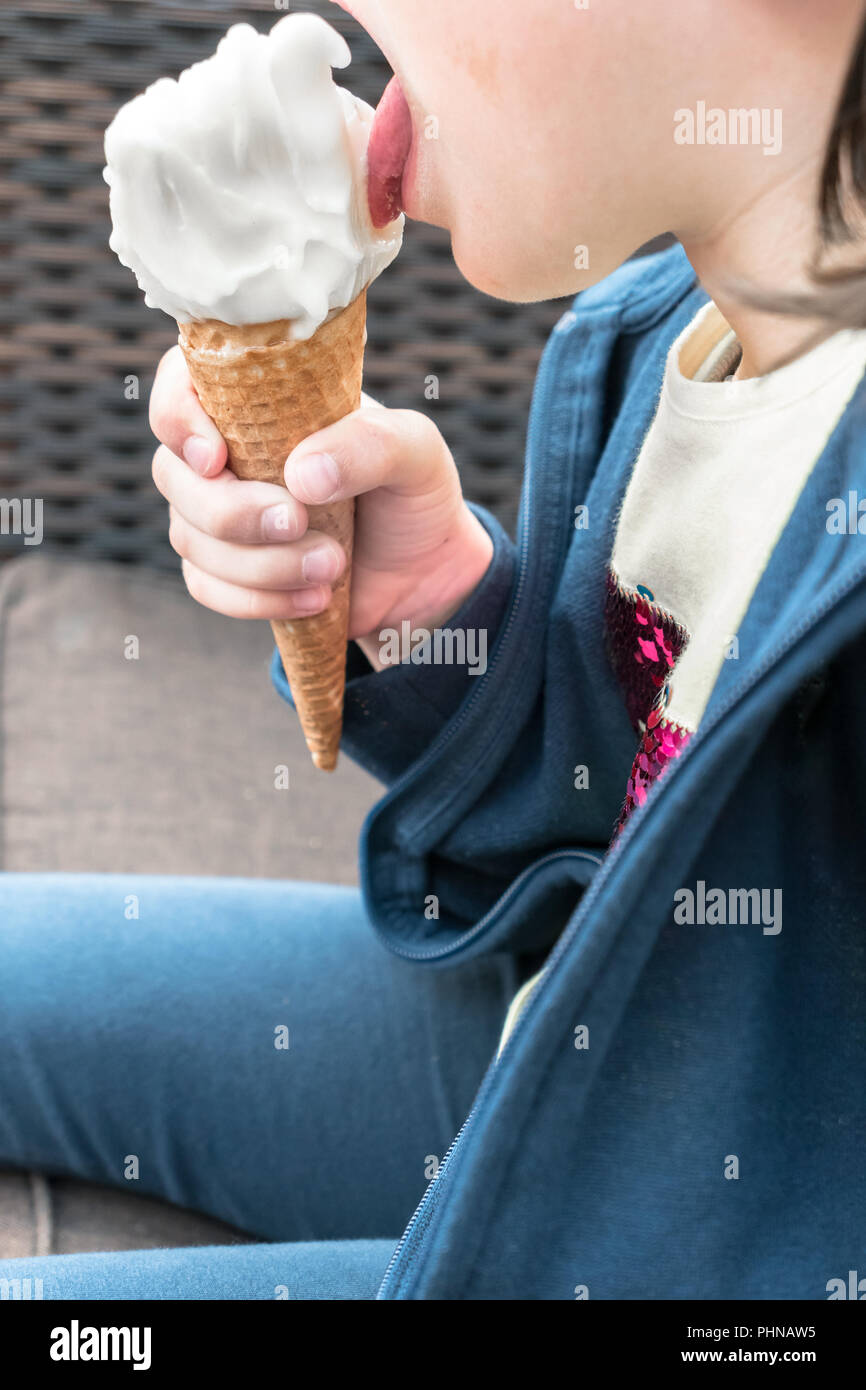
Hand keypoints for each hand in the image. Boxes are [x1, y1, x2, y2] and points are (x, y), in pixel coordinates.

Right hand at [149, 346, 493, 661]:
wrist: (423, 570)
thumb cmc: (412, 491)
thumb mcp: (414, 452)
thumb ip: (368, 445)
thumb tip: (300, 475)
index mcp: (259, 399)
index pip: (180, 385)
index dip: (179, 419)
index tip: (217, 460)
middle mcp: (225, 451)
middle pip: (174, 474)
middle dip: (233, 512)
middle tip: (300, 523)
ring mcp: (216, 513)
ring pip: (190, 538)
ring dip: (260, 563)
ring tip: (331, 566)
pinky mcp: (224, 570)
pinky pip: (206, 586)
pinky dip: (257, 599)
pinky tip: (313, 599)